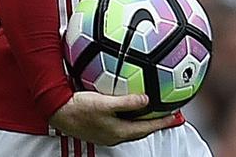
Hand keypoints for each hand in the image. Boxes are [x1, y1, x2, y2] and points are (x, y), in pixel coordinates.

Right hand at [49, 93, 177, 145]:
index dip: (163, 122)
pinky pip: (120, 122)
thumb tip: (146, 99)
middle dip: (156, 122)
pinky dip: (129, 116)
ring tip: (151, 111)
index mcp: (119, 131)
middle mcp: (115, 135)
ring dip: (142, 119)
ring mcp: (106, 132)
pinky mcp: (99, 126)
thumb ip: (126, 102)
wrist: (57, 112)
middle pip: (141, 129)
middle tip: (168, 114)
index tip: (177, 117)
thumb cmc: (79, 108)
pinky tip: (126, 107)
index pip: (148, 127)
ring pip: (131, 127)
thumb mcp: (104, 103)